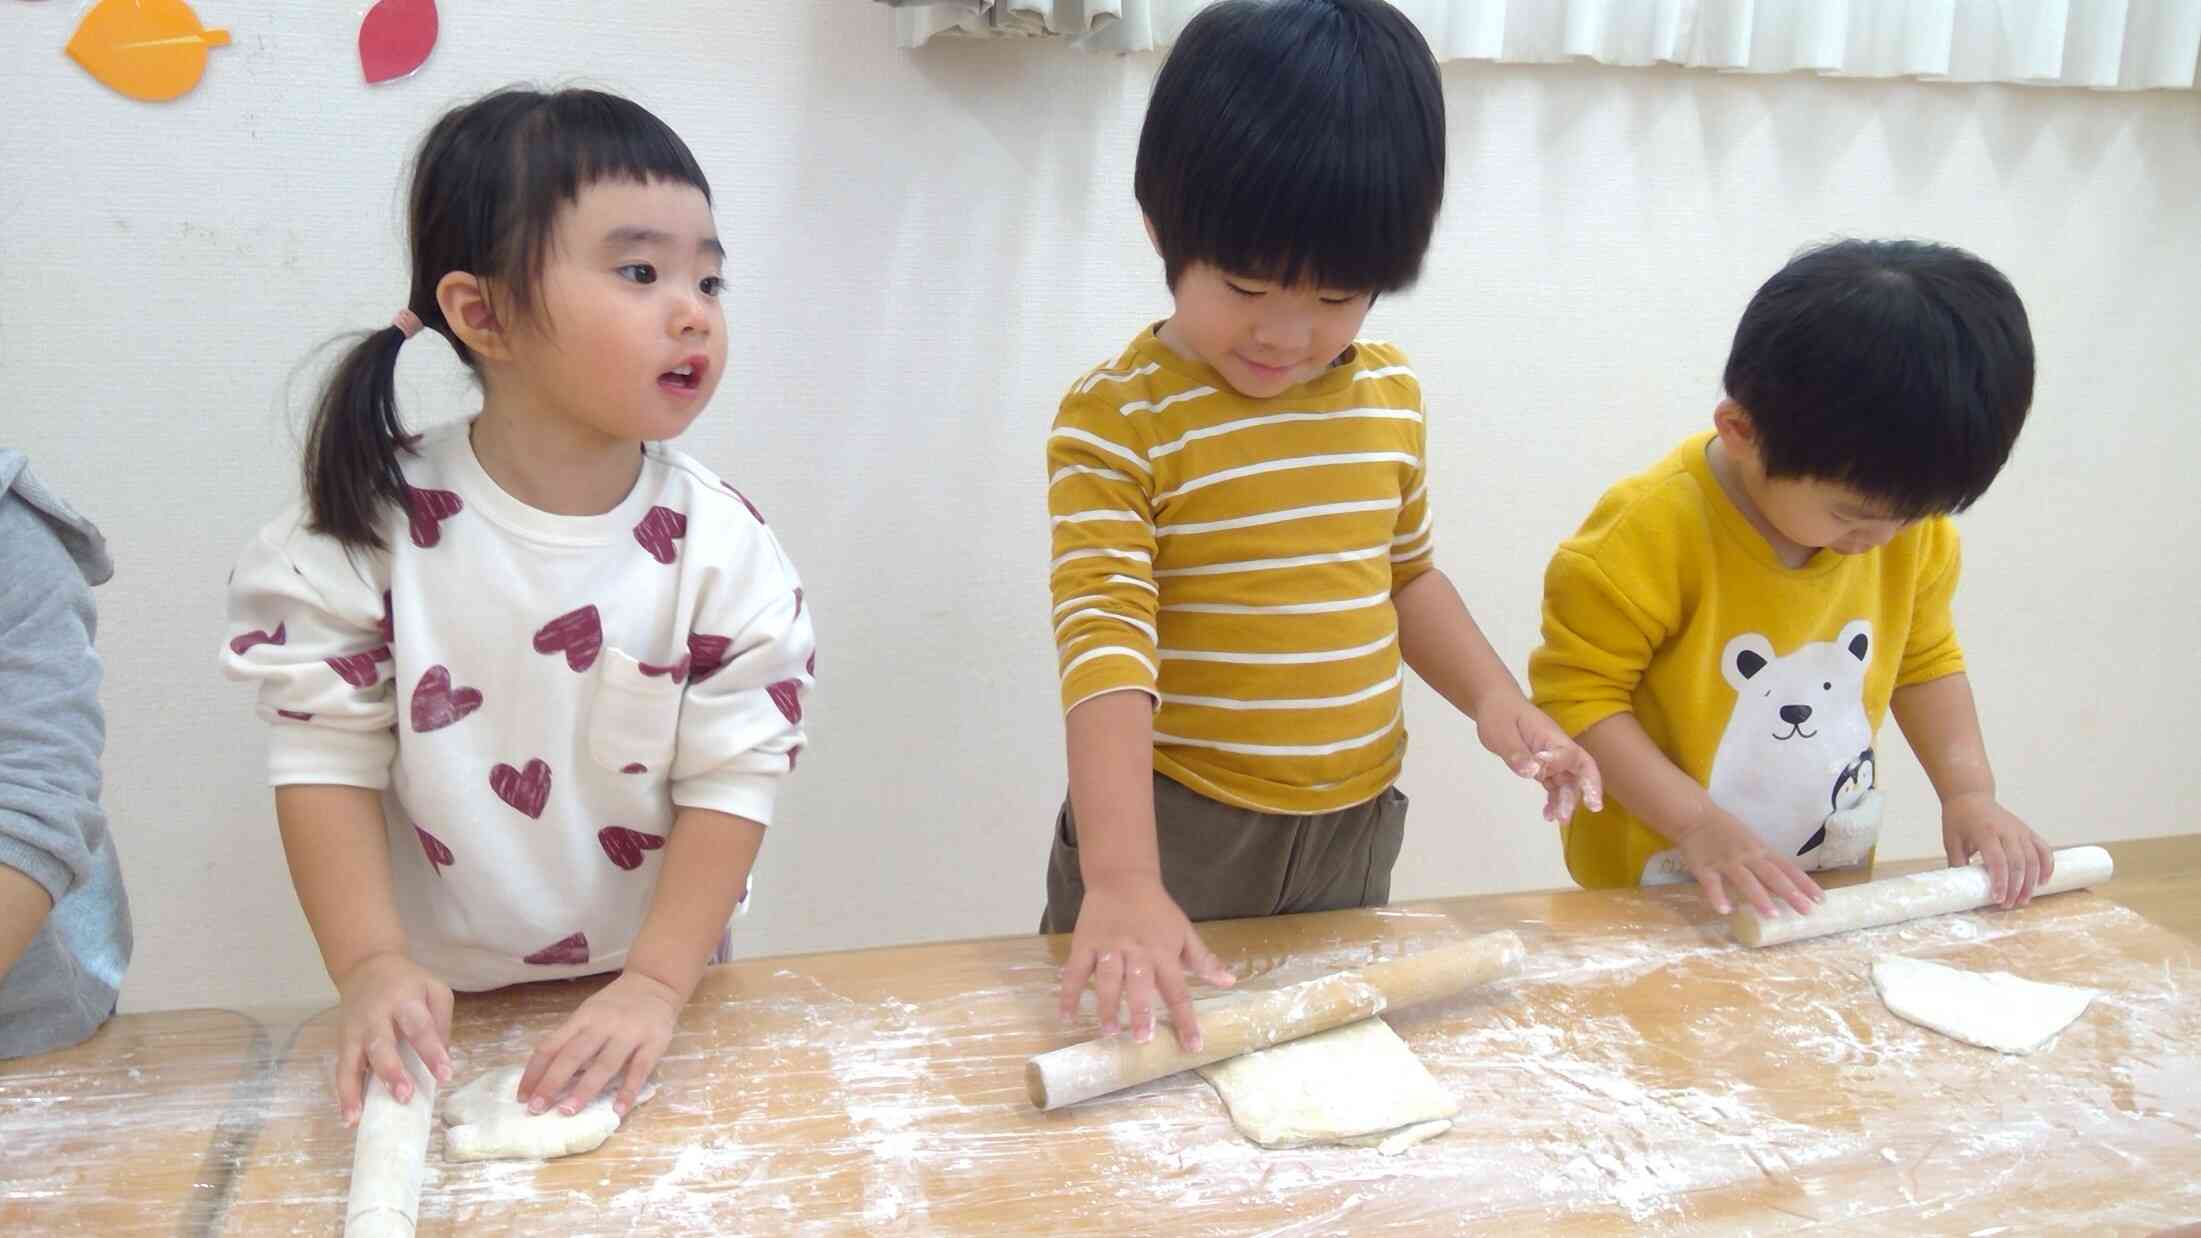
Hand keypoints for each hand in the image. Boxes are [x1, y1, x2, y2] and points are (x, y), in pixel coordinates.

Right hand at [332, 951, 452, 1124]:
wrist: (367, 967)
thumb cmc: (408, 984)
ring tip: (360, 1116)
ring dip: (355, 1090)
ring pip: (351, 1061)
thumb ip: (441, 1022)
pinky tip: (350, 1118)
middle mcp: (375, 1016)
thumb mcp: (434, 990)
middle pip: (380, 1044)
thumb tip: (443, 1058)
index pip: (420, 1027)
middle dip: (391, 1071)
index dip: (431, 1051)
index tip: (445, 1075)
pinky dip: (344, 1094)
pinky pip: (341, 1070)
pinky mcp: (342, 1043)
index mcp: (404, 999)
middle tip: (405, 1096)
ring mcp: (355, 1031)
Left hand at [519, 971, 681, 1117]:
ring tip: (568, 1111)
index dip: (534, 1072)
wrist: (655, 983)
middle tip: (536, 1108)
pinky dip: (628, 1091)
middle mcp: (602, 1025)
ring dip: (584, 1089)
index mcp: (582, 1018)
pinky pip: (639, 1070)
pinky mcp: (653, 1043)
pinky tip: (618, 1111)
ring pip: (604, 1064)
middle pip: (573, 1055)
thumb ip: (571, 1040)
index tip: (522, 1097)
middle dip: (552, 1082)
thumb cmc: (615, 1005)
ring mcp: (628, 1034)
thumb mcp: (589, 1014)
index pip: (551, 1045)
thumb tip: (546, 1077)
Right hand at [1057, 874, 1234, 1051]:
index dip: (1186, 1019)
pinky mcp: (1085, 943)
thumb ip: (1204, 960)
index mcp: (1163, 952)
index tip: (1193, 1047)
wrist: (1123, 878)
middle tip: (1142, 1039)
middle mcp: (1137, 951)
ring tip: (1109, 1032)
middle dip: (1141, 1011)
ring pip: (1108, 978)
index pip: (1178, 990)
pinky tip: (1066, 1016)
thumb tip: (1230, 982)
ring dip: (1107, 1005)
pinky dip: (1069, 993)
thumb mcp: (1184, 932)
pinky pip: (1075, 971)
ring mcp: (1108, 947)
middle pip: (1140, 984)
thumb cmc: (1157, 911)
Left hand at [1474, 693, 1603, 823]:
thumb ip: (1517, 753)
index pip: (1568, 753)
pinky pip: (1555, 786)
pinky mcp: (1544, 768)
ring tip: (1559, 819)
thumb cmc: (1498, 715)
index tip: (1541, 773)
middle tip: (1581, 810)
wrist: (1495, 706)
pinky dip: (1554, 801)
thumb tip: (1533, 772)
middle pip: (1580, 769)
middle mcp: (1558, 748)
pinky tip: (1548, 816)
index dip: (1560, 765)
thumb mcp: (1501, 733)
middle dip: (1584, 790)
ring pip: (1568, 782)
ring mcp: (1553, 759)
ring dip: (1567, 801)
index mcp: (1550, 736)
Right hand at [1672, 810, 1823, 917]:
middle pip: (1772, 875)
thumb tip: (1785, 886)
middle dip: (1790, 893)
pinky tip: (1725, 910)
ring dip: (1760, 897)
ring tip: (1772, 915)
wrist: (1695, 816)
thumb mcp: (1752, 842)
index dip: (1804, 883)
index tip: (1820, 900)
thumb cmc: (1727, 832)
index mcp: (1761, 850)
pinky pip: (1712, 883)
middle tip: (1806, 911)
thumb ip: (1765, 863)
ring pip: (1746, 880)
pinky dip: (1718, 896)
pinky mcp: (1704, 867)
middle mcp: (1747, 856)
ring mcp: (1726, 861)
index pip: (1788, 868)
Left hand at [1942, 792, 2053, 908]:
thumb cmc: (1959, 819)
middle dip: (2016, 887)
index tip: (1997, 899)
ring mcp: (2020, 830)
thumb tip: (1962, 889)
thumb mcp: (1951, 841)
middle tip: (2009, 905)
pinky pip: (2043, 849)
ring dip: (2031, 882)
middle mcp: (2006, 830)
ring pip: (2033, 859)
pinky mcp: (2028, 831)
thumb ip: (1958, 864)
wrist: (1970, 796)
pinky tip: (2043, 882)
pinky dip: (2047, 866)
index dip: (2000, 882)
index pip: (1997, 860)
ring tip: (2023, 900)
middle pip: (2018, 863)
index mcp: (1985, 832)